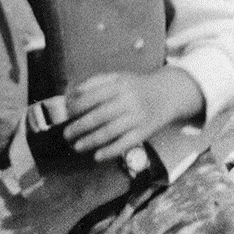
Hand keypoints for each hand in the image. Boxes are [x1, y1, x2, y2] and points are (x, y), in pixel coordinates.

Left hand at [63, 68, 203, 161]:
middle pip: (99, 116)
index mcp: (119, 84)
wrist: (168, 94)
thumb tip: (72, 94)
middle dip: (79, 127)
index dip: (76, 107)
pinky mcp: (144, 133)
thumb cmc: (137, 86)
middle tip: (66, 134)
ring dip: (90, 141)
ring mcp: (137, 117)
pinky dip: (109, 151)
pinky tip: (96, 156)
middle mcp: (128, 100)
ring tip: (76, 146)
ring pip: (109, 132)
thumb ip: (96, 82)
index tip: (65, 115)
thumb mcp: (119, 77)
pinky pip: (124, 144)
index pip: (92, 96)